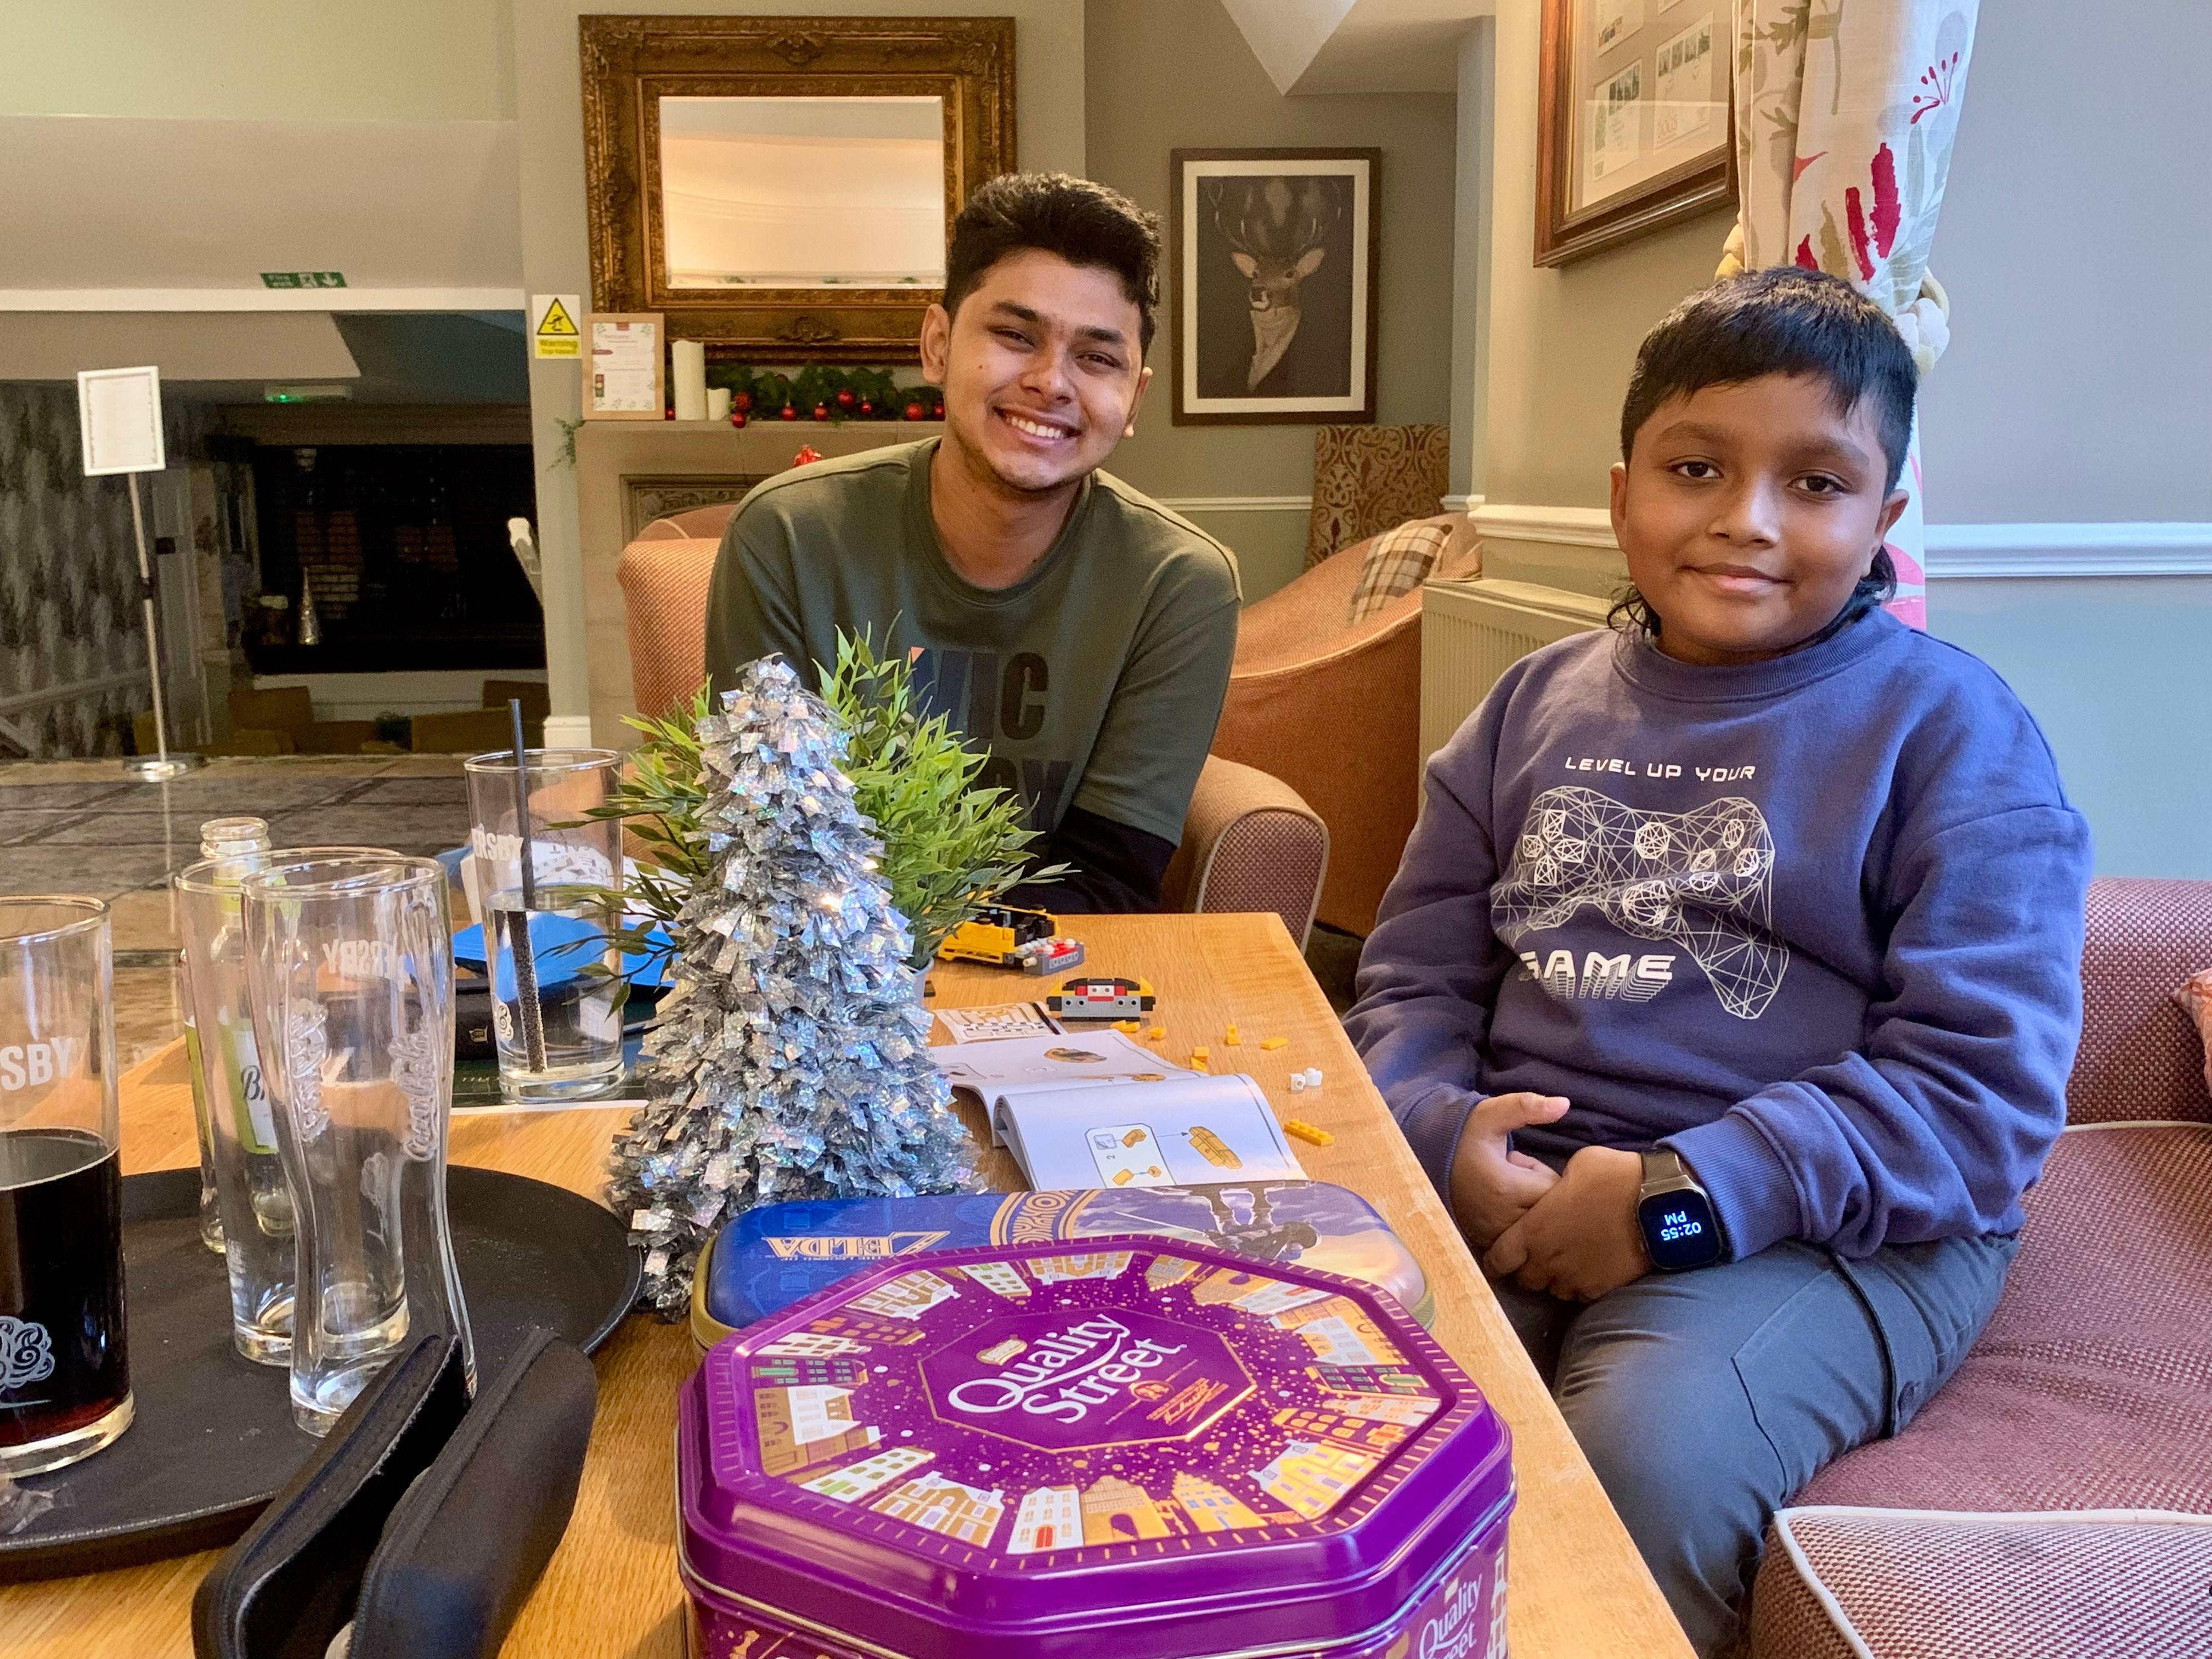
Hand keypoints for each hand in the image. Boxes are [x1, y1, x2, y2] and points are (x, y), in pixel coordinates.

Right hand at [1449, 1092, 1570, 1250]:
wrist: (1425, 1162)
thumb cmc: (1463, 1138)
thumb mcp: (1492, 1114)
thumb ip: (1527, 1106)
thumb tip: (1565, 1103)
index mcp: (1507, 1189)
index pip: (1553, 1188)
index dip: (1541, 1173)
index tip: (1519, 1164)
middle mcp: (1503, 1220)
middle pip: (1547, 1211)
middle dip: (1538, 1193)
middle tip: (1514, 1178)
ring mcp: (1495, 1237)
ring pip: (1535, 1227)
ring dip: (1528, 1209)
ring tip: (1508, 1193)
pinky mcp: (1488, 1246)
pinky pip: (1520, 1241)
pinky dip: (1516, 1225)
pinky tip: (1501, 1208)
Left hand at [1484, 1145, 1647, 1301]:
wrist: (1658, 1204)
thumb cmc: (1613, 1177)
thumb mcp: (1576, 1167)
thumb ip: (1555, 1186)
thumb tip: (1557, 1190)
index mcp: (1533, 1231)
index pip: (1498, 1259)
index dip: (1496, 1260)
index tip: (1501, 1257)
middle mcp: (1548, 1260)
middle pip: (1525, 1279)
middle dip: (1528, 1268)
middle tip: (1539, 1254)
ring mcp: (1574, 1278)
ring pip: (1552, 1290)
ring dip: (1554, 1278)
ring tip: (1566, 1261)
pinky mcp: (1600, 1288)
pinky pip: (1580, 1295)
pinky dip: (1580, 1286)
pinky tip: (1588, 1270)